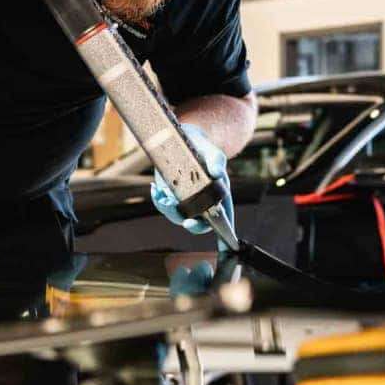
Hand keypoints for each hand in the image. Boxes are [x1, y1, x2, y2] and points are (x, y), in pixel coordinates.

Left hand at [149, 123, 234, 250]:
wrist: (182, 138)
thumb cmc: (202, 147)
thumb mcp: (211, 151)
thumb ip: (217, 160)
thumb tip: (217, 172)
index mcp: (218, 194)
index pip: (224, 217)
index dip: (226, 233)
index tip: (228, 246)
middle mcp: (202, 201)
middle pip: (200, 222)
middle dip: (193, 225)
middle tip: (187, 221)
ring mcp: (185, 200)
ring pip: (178, 216)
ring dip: (170, 210)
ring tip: (163, 195)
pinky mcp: (170, 195)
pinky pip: (164, 205)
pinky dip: (159, 200)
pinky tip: (155, 189)